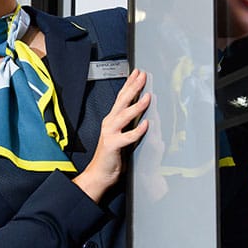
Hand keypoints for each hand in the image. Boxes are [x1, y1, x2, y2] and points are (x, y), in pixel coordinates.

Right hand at [73, 69, 150, 201]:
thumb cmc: (112, 156)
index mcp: (112, 119)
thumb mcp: (122, 135)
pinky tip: (146, 124)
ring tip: (148, 97)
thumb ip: (130, 124)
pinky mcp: (112, 145)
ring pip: (124, 116)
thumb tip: (144, 113)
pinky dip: (137, 130)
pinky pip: (127, 137)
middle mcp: (109, 123)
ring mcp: (110, 133)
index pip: (122, 97)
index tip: (138, 73)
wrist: (100, 174)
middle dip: (133, 87)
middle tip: (143, 76)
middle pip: (122, 101)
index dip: (129, 84)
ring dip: (137, 106)